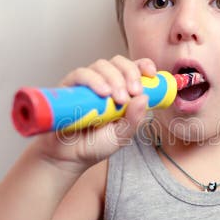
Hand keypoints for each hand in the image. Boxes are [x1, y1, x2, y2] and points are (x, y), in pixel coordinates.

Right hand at [34, 55, 156, 166]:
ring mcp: (86, 84)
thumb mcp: (121, 136)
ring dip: (114, 78)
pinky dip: (94, 80)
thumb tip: (144, 97)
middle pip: (118, 62)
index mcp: (121, 91)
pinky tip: (103, 94)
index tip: (151, 73)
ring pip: (101, 65)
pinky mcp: (69, 87)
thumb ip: (135, 120)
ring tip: (118, 99)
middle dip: (130, 73)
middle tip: (134, 91)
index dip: (143, 65)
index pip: (134, 69)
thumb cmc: (95, 145)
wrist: (68, 157)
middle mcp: (104, 83)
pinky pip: (81, 74)